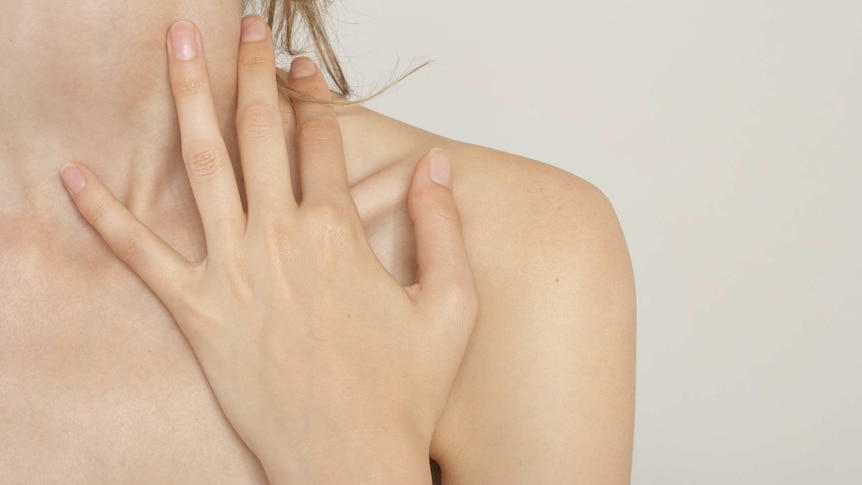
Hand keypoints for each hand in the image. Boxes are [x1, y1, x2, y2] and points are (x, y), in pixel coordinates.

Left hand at [60, 16, 476, 483]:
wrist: (349, 457)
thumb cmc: (404, 389)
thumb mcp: (451, 305)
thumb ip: (443, 228)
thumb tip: (435, 167)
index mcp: (339, 232)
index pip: (320, 141)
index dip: (313, 96)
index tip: (302, 67)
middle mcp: (280, 238)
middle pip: (259, 132)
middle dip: (251, 71)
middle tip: (241, 24)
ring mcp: (232, 272)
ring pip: (202, 164)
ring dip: (188, 97)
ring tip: (177, 45)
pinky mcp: (197, 313)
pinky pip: (139, 254)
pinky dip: (104, 212)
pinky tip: (75, 175)